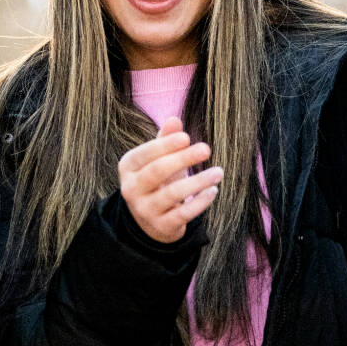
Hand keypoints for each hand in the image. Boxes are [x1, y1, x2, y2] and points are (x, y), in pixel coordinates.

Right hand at [117, 117, 221, 243]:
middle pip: (157, 171)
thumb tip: (175, 119)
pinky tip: (213, 190)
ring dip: (198, 181)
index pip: (145, 154)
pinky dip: (200, 202)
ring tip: (218, 172)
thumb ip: (165, 140)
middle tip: (206, 149)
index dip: (165, 145)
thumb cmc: (156, 181)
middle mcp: (131, 189)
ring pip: (172, 194)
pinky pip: (183, 213)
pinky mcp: (161, 226)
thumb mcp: (156, 159)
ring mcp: (145, 210)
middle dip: (182, 159)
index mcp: (128, 168)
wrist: (148, 221)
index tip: (187, 137)